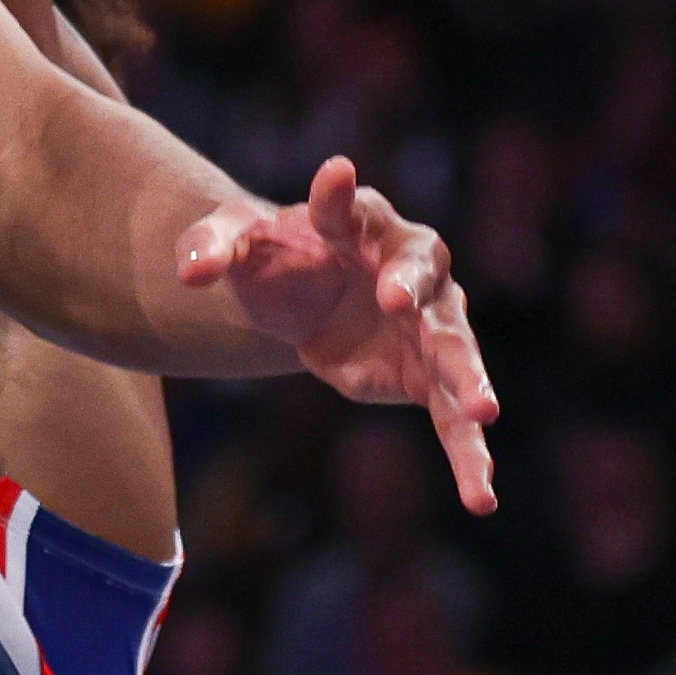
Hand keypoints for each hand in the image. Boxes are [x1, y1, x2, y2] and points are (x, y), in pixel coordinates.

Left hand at [181, 155, 498, 511]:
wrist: (298, 299)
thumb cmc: (274, 255)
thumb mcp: (235, 242)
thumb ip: (211, 247)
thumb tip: (190, 271)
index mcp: (360, 220)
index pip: (352, 204)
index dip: (340, 198)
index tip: (334, 177)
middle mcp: (409, 266)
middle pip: (422, 272)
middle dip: (412, 286)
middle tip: (398, 301)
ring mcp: (429, 323)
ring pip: (455, 350)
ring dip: (470, 379)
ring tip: (484, 412)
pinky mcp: (428, 377)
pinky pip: (454, 417)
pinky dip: (469, 454)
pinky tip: (482, 496)